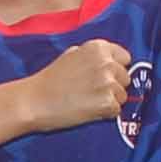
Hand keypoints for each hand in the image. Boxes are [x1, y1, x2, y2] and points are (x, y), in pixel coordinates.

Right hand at [18, 38, 136, 132]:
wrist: (34, 101)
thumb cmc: (49, 80)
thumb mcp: (71, 55)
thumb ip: (92, 55)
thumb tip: (109, 61)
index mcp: (99, 47)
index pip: (125, 58)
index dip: (116, 69)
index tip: (105, 77)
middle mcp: (107, 62)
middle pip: (126, 78)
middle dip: (114, 86)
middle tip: (92, 92)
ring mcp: (109, 82)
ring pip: (123, 96)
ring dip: (110, 101)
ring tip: (88, 101)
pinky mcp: (107, 102)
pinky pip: (116, 111)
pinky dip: (105, 114)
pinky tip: (88, 110)